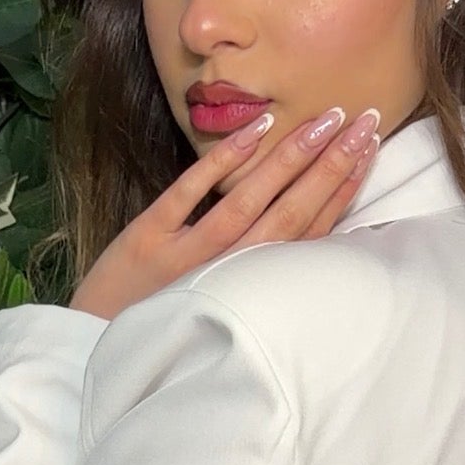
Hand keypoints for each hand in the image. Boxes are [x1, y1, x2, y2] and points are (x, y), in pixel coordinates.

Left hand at [68, 107, 379, 321]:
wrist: (95, 344)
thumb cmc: (167, 320)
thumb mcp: (221, 300)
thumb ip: (256, 264)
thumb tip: (302, 215)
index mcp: (247, 289)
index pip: (308, 235)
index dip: (341, 191)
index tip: (369, 148)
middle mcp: (224, 275)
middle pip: (290, 215)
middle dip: (331, 168)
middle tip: (365, 122)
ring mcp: (185, 257)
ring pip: (247, 203)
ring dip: (290, 159)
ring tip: (326, 120)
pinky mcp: (147, 241)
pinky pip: (189, 195)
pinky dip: (223, 162)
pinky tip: (257, 128)